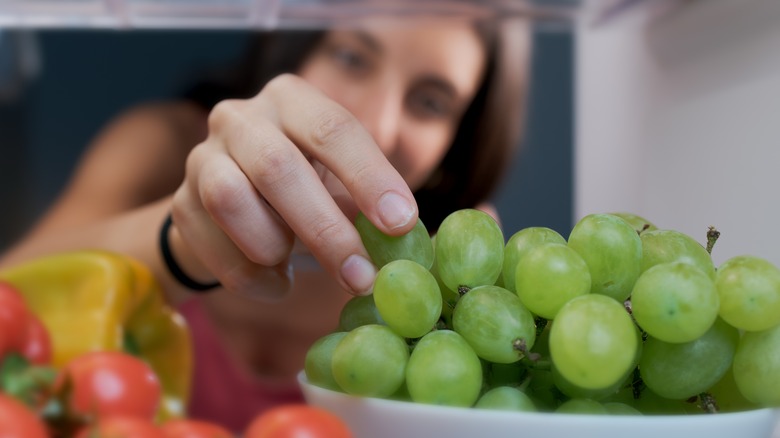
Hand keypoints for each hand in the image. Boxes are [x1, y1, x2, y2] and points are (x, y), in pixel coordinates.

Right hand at [169, 74, 418, 298]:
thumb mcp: (337, 182)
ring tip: (298, 266)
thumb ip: (367, 203)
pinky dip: (252, 277)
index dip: (369, 177)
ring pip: (231, 200)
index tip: (399, 224)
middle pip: (278, 167)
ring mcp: (202, 157)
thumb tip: (409, 240)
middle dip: (326, 230)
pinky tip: (277, 284)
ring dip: (275, 246)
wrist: (230, 207)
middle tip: (361, 276)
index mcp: (292, 100)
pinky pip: (212, 246)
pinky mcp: (179, 203)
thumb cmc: (304, 189)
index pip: (333, 129)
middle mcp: (241, 118)